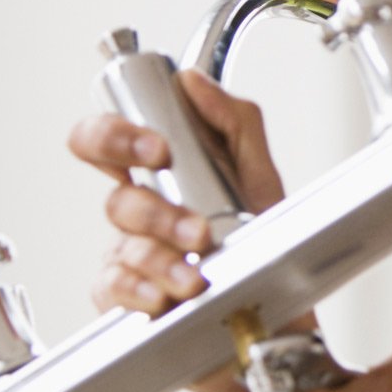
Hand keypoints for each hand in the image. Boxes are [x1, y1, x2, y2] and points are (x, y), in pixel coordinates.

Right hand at [67, 70, 284, 316]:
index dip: (116, 137)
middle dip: (155, 213)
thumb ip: (234, 122)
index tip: (157, 149)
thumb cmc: (265, 244)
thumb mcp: (261, 177)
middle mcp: (141, 215)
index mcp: (160, 177)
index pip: (107, 141)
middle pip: (116, 200)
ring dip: (164, 259)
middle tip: (194, 227)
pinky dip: (140, 292)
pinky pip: (115, 290)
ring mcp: (132, 257)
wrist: (284, 309)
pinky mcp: (131, 299)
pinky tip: (164, 296)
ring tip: (198, 275)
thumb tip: (193, 82)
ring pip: (126, 249)